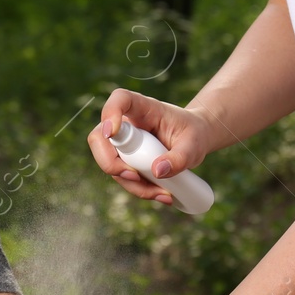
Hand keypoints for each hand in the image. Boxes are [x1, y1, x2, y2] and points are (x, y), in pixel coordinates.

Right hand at [86, 88, 213, 205]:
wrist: (195, 141)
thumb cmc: (193, 134)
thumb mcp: (194, 145)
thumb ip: (180, 157)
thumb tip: (157, 171)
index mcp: (143, 107)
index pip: (119, 100)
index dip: (110, 114)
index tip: (112, 132)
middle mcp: (127, 123)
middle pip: (99, 136)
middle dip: (110, 162)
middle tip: (134, 176)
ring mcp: (122, 142)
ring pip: (109, 163)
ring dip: (132, 183)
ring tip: (163, 193)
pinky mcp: (125, 159)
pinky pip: (121, 177)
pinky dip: (139, 189)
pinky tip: (161, 194)